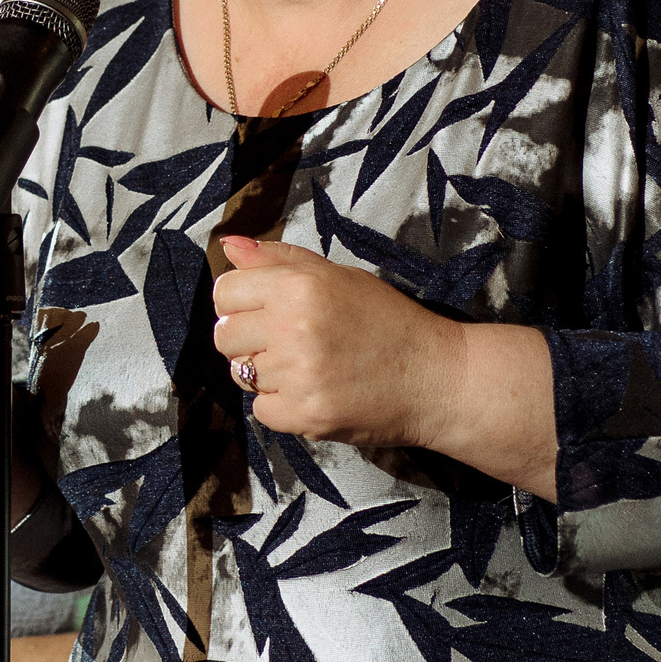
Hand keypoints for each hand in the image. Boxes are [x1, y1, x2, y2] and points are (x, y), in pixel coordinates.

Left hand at [211, 235, 462, 448]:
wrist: (436, 378)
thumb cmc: (388, 321)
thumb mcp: (339, 276)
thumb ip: (279, 260)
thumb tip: (229, 246)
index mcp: (299, 286)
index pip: (224, 293)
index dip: (239, 303)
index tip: (261, 311)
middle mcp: (293, 327)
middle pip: (224, 336)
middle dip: (247, 340)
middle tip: (286, 342)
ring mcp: (298, 375)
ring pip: (241, 375)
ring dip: (267, 374)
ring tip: (308, 366)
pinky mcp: (305, 415)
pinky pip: (261, 411)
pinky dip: (282, 406)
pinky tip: (315, 392)